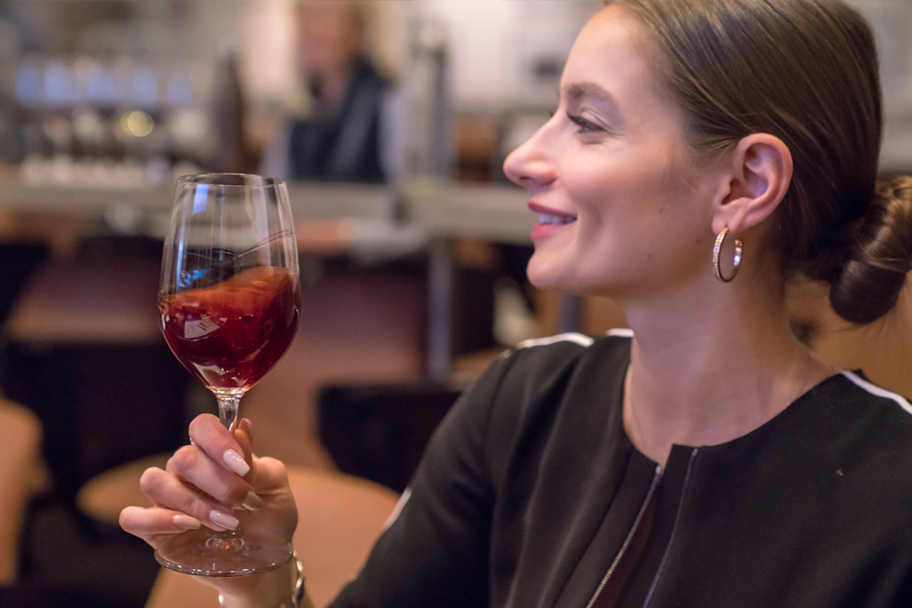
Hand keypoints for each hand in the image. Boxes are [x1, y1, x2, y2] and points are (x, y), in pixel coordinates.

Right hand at [120, 414, 297, 594]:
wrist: (267, 560)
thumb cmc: (270, 517)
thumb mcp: (275, 487)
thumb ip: (257, 462)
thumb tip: (242, 428)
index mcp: (214, 454)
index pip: (201, 427)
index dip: (217, 440)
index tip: (242, 466)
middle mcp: (186, 472)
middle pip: (182, 457)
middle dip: (218, 481)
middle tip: (244, 502)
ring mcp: (168, 501)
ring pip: (155, 482)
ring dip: (193, 502)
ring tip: (226, 521)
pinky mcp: (155, 532)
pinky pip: (133, 517)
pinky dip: (157, 519)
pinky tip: (188, 526)